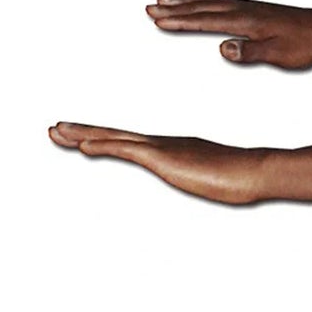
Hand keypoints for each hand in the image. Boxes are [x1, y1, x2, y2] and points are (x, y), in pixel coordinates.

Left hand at [48, 122, 269, 203]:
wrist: (255, 171)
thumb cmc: (244, 178)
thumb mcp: (216, 181)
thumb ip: (207, 179)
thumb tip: (214, 182)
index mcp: (174, 149)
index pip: (131, 143)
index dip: (104, 139)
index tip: (82, 138)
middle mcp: (163, 143)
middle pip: (115, 135)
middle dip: (83, 132)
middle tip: (56, 129)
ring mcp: (162, 148)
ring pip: (113, 138)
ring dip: (83, 135)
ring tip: (57, 132)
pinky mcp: (163, 157)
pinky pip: (125, 149)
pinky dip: (102, 145)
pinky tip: (82, 146)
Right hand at [146, 0, 311, 68]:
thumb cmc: (305, 44)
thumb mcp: (279, 55)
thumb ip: (250, 52)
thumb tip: (223, 48)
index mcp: (245, 21)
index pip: (205, 21)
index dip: (180, 22)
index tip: (157, 20)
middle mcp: (243, 9)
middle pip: (201, 7)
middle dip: (174, 8)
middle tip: (148, 8)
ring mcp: (248, 6)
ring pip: (209, 1)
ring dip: (185, 1)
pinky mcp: (255, 8)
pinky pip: (221, 0)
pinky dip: (204, 0)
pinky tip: (200, 3)